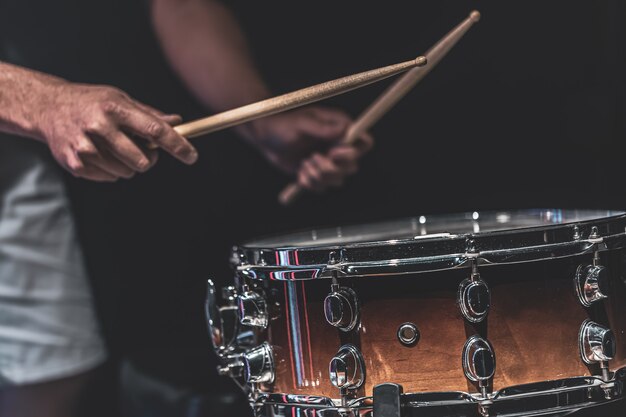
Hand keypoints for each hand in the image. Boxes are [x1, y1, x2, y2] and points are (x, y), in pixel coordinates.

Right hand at [35, 81, 197, 180]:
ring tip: (114, 147)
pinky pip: (110, 178)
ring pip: (127, 172)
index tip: (192, 156)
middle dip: (149, 159)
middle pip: (142, 160)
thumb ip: (149, 114)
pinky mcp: (75, 163)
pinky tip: (99, 152)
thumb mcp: (120, 99)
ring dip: (128, 164)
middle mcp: (99, 127)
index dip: (177, 145)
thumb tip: (178, 122)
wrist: (48, 107)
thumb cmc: (92, 102)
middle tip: (141, 149)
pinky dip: (111, 170)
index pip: (155, 130)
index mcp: (115, 108)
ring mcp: (85, 147)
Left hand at [247, 106, 372, 191]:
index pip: (364, 143)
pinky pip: (321, 187)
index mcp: (340, 129)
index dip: (354, 152)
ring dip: (317, 175)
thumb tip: (345, 130)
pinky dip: (308, 182)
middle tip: (312, 158)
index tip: (333, 153)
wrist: (265, 137)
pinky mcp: (317, 174)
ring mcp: (329, 162)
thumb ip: (323, 128)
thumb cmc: (283, 124)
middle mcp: (338, 147)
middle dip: (331, 167)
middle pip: (352, 167)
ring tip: (304, 163)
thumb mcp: (302, 124)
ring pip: (337, 181)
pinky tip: (299, 170)